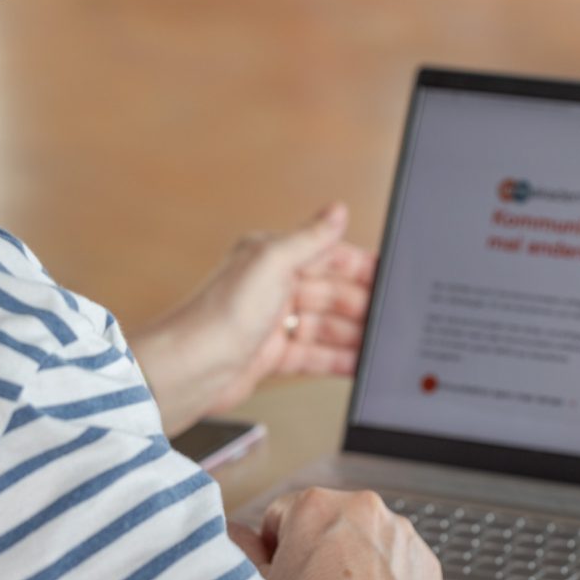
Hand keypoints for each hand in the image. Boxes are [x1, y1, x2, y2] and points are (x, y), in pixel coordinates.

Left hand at [131, 204, 375, 435]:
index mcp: (273, 257)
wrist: (188, 370)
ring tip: (380, 344)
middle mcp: (272, 288)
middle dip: (362, 305)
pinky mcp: (271, 356)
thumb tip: (337, 210)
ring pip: (326, 326)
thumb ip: (310, 237)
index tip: (388, 277)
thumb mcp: (272, 263)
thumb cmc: (219, 315)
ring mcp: (273, 324)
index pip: (328, 256)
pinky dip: (338, 359)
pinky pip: (315, 355)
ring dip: (354, 334)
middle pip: (332, 293)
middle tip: (391, 318)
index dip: (360, 267)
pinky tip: (357, 363)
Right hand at [230, 488, 444, 579]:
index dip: (276, 546)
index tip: (281, 572)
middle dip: (319, 547)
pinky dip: (387, 576)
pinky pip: (399, 559)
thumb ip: (242, 549)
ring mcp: (399, 531)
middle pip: (328, 520)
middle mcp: (362, 507)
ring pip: (366, 538)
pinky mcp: (426, 558)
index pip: (281, 513)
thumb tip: (234, 533)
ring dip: (355, 559)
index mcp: (315, 504)